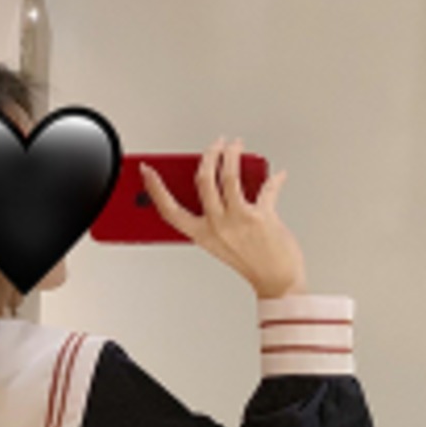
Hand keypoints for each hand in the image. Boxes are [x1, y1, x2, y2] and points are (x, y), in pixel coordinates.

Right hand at [140, 136, 307, 299]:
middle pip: (203, 181)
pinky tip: (277, 175)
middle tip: (216, 145)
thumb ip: (215, 218)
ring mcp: (237, 221)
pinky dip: (274, 178)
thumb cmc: (252, 264)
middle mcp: (216, 227)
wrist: (277, 281)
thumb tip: (219, 184)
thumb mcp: (222, 243)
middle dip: (209, 155)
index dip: (155, 189)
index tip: (147, 171)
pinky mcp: (260, 217)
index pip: (170, 210)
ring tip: (237, 145)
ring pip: (229, 176)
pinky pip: (266, 188)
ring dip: (233, 154)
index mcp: (202, 235)